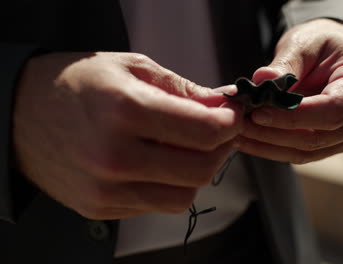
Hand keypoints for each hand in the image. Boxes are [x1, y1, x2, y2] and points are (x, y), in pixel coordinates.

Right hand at [13, 52, 243, 218]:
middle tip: (217, 132)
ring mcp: (104, 188)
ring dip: (197, 171)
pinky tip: (159, 162)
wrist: (19, 113)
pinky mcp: (99, 207)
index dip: (229, 124)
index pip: (204, 132)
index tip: (231, 116)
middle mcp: (114, 157)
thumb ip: (182, 90)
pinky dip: (169, 185)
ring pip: (183, 195)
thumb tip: (222, 106)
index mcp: (124, 111)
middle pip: (199, 170)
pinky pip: (155, 205)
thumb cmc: (75, 83)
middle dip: (220, 149)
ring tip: (188, 147)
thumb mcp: (131, 68)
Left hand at [237, 19, 342, 163]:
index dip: (293, 117)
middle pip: (318, 136)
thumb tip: (261, 81)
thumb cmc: (323, 44)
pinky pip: (304, 153)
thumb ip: (285, 63)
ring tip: (238, 132)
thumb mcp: (304, 42)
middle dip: (273, 133)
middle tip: (238, 123)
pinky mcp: (338, 144)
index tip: (258, 113)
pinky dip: (274, 148)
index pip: (332, 111)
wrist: (336, 55)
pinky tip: (250, 139)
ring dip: (268, 145)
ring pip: (307, 151)